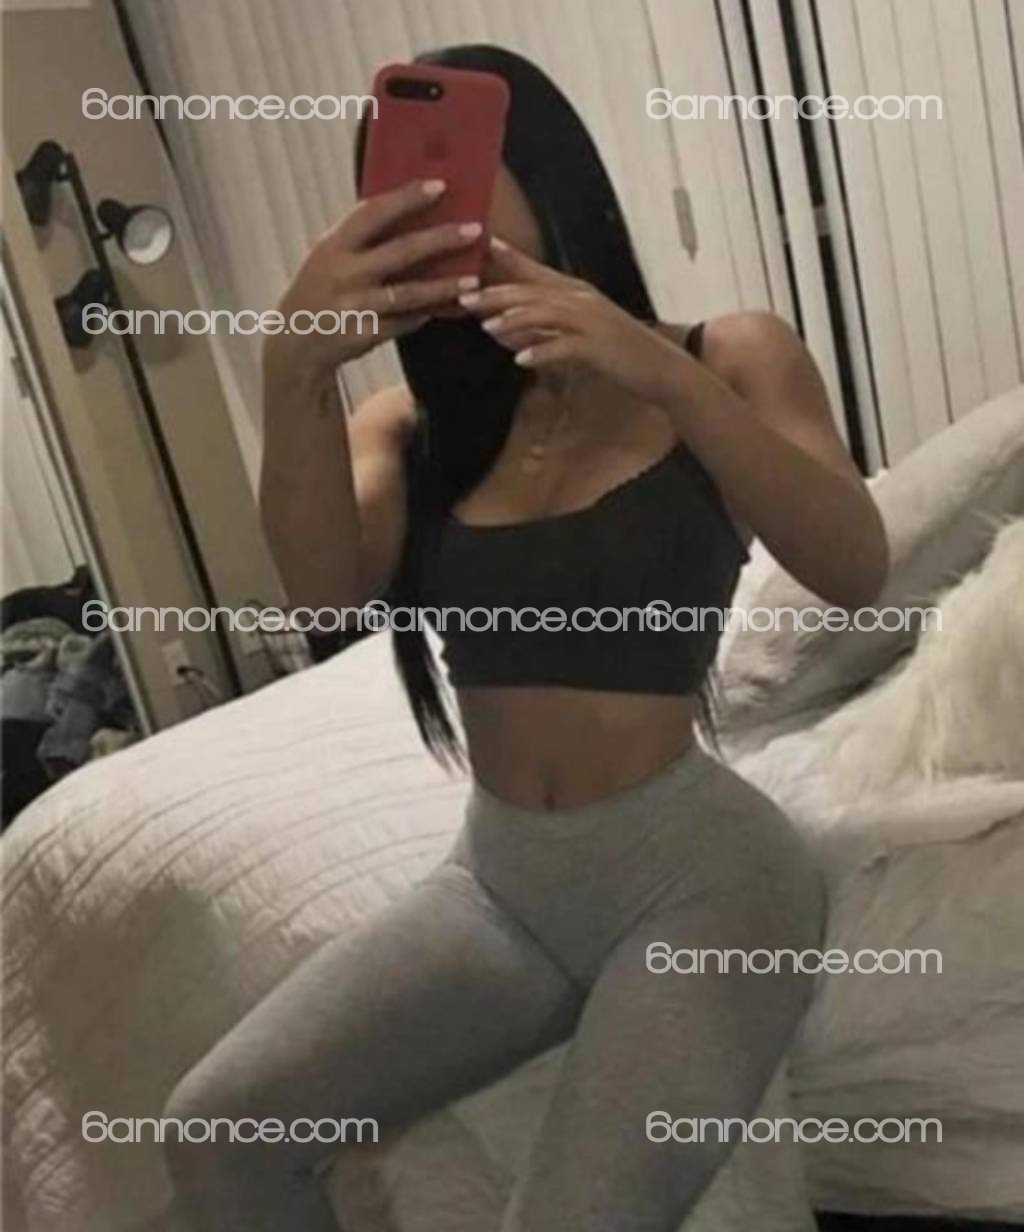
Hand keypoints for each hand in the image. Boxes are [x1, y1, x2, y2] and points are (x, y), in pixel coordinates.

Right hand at [265, 178, 483, 384]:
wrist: (296, 340)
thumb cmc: (323, 287)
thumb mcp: (330, 255)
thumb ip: (362, 236)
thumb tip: (412, 210)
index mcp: (334, 245)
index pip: (373, 212)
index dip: (406, 198)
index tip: (440, 185)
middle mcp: (343, 273)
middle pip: (401, 251)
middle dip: (441, 239)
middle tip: (475, 230)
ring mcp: (354, 306)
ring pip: (409, 294)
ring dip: (444, 286)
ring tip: (473, 279)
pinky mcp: (364, 335)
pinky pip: (404, 323)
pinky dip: (426, 314)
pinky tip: (448, 307)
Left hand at [459, 238, 688, 406]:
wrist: (661, 369)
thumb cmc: (617, 353)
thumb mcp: (579, 333)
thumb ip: (543, 327)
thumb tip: (504, 329)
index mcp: (577, 293)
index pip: (536, 272)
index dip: (508, 259)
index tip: (480, 248)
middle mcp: (583, 301)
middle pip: (532, 292)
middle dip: (496, 294)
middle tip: (464, 298)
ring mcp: (592, 323)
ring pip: (545, 315)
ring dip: (514, 321)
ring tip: (487, 328)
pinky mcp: (598, 349)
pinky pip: (565, 348)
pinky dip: (541, 352)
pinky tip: (520, 360)